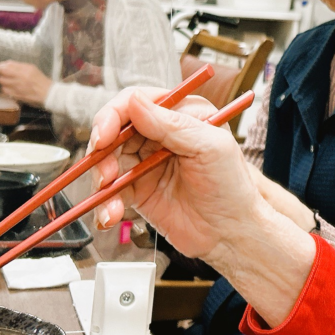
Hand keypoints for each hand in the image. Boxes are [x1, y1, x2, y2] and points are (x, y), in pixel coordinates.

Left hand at [0, 61, 52, 105]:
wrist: (48, 94)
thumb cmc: (40, 80)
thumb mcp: (32, 69)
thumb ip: (19, 66)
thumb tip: (6, 64)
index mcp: (25, 69)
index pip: (7, 65)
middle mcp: (21, 77)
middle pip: (2, 73)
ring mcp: (18, 87)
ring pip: (2, 82)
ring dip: (2, 81)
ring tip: (6, 81)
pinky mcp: (16, 95)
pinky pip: (5, 91)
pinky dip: (5, 89)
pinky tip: (10, 88)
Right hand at [88, 89, 315, 324]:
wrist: (232, 233)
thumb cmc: (232, 186)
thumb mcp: (209, 147)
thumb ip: (172, 124)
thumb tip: (134, 101)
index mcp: (181, 114)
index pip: (136, 102)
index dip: (114, 115)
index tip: (104, 137)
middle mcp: (160, 134)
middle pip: (114, 130)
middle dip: (103, 152)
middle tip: (107, 174)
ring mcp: (146, 162)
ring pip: (106, 161)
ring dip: (101, 180)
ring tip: (112, 201)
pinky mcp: (138, 190)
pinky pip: (110, 191)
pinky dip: (105, 204)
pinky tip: (111, 216)